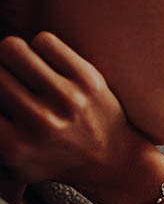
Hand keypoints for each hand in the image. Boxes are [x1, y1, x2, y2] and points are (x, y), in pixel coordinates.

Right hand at [0, 33, 155, 191]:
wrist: (113, 160)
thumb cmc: (53, 159)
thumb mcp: (11, 163)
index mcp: (12, 146)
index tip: (0, 94)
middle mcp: (39, 122)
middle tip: (7, 79)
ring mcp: (66, 98)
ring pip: (11, 47)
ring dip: (10, 55)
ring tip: (18, 68)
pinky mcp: (89, 78)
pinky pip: (44, 40)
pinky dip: (39, 48)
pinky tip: (45, 64)